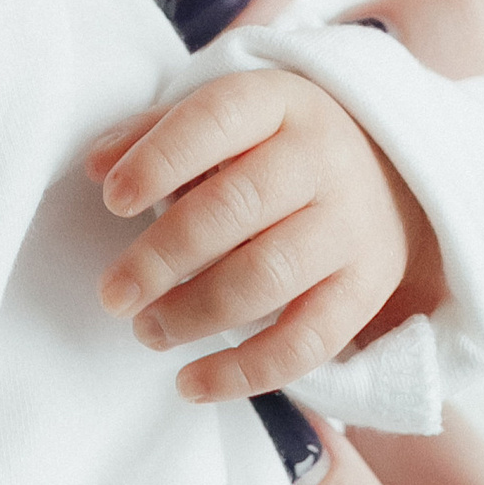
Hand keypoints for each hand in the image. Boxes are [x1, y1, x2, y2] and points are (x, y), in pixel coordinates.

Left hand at [85, 69, 432, 397]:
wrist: (387, 175)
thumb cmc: (273, 148)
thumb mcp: (226, 121)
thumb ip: (156, 134)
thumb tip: (96, 167)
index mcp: (279, 102)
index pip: (217, 119)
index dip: (161, 159)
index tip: (113, 200)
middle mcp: (321, 158)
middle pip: (238, 206)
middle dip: (164, 256)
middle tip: (113, 293)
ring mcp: (349, 225)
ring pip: (269, 276)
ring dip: (195, 312)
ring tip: (146, 330)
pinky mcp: (365, 289)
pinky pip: (307, 342)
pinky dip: (244, 371)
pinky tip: (191, 382)